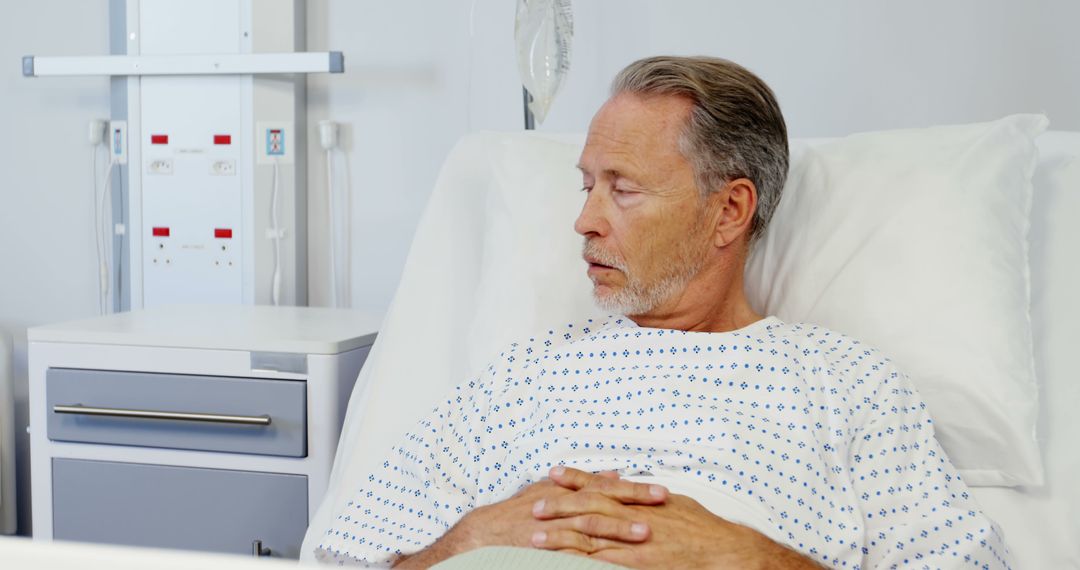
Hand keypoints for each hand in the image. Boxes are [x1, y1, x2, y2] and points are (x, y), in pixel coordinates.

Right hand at [393, 475, 662, 567]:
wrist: (482, 534)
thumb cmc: (518, 512)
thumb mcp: (549, 491)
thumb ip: (583, 482)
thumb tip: (613, 473)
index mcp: (564, 491)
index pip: (605, 487)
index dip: (633, 489)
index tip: (662, 491)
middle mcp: (560, 505)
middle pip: (603, 501)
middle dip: (633, 502)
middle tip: (663, 502)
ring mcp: (552, 528)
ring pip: (590, 526)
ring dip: (617, 529)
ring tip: (645, 533)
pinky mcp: (545, 549)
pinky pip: (571, 553)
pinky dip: (591, 556)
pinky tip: (611, 562)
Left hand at [534, 467, 819, 568]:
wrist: (724, 550)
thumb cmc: (702, 527)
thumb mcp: (673, 502)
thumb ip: (645, 497)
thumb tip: (627, 486)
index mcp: (640, 500)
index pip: (601, 485)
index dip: (576, 479)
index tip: (553, 473)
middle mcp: (634, 517)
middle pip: (588, 509)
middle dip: (559, 507)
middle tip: (533, 507)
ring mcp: (635, 542)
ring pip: (590, 538)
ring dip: (561, 537)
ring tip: (535, 539)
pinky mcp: (639, 564)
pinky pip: (604, 564)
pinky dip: (582, 564)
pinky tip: (563, 565)